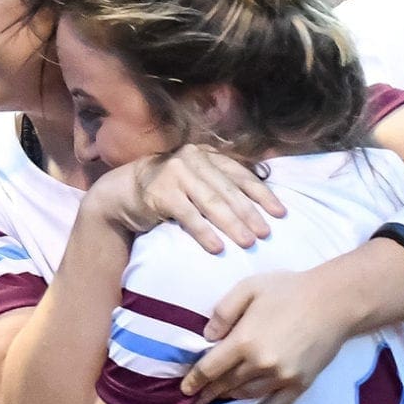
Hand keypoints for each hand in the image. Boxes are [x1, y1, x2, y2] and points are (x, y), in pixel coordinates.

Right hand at [83, 143, 285, 252]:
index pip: (241, 174)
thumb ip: (221, 186)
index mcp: (208, 155)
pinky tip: (217, 248)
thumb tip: (259, 207)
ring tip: (248, 242)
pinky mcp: (160, 192)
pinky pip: (188, 215)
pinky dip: (203, 232)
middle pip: (228, 190)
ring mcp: (176, 174)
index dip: (262, 194)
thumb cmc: (168, 190)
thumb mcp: (196, 181)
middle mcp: (194, 159)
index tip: (281, 214)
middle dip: (250, 213)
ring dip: (232, 224)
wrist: (122, 192)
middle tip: (266, 234)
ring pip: (211, 202)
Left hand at [180, 268, 362, 403]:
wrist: (334, 301)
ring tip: (217, 400)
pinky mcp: (299, 384)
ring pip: (245, 395)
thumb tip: (206, 337)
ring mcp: (280, 377)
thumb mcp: (249, 287)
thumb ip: (223, 311)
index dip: (194, 380)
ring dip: (228, 399)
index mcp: (244, 340)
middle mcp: (259, 364)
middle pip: (225, 384)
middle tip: (196, 399)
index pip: (209, 368)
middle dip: (208, 392)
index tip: (185, 388)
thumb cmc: (290, 289)